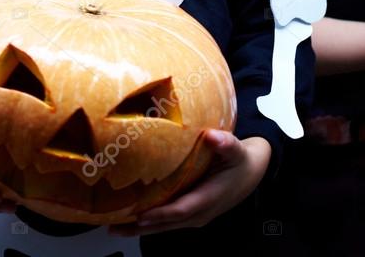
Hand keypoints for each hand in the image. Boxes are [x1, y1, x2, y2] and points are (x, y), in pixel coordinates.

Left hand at [110, 130, 270, 236]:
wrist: (250, 174)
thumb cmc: (239, 161)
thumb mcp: (236, 150)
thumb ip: (225, 143)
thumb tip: (212, 135)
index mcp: (208, 198)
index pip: (180, 210)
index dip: (159, 214)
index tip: (139, 214)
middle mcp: (199, 213)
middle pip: (167, 224)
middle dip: (140, 227)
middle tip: (114, 227)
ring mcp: (194, 216)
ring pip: (164, 226)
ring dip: (140, 228)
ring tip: (114, 228)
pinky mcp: (190, 213)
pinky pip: (167, 221)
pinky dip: (149, 222)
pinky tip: (132, 219)